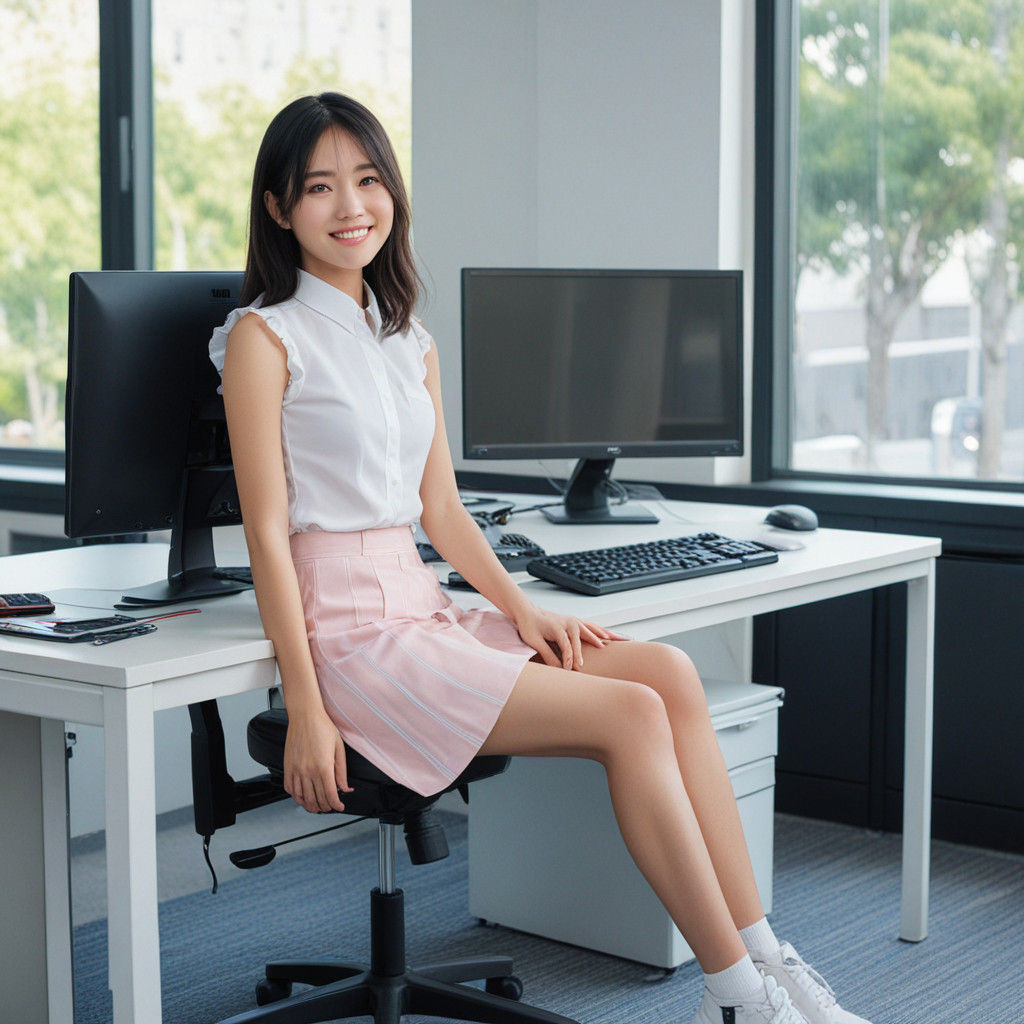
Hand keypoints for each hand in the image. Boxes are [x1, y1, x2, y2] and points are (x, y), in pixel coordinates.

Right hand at [283, 707, 354, 812]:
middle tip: (330, 807)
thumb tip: (345, 787)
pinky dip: (296, 797)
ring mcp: (296, 770)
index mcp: (323, 766)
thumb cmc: (322, 727)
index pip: (330, 795)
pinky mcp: (287, 767)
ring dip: (310, 806)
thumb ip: (341, 771)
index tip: (339, 807)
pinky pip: (289, 788)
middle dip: (325, 807)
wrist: (305, 715)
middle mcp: (308, 770)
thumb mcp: (338, 747)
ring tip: (317, 806)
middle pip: (317, 799)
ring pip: (302, 798)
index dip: (336, 805)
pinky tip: (302, 797)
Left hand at [513, 603, 628, 670]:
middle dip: (593, 646)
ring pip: (594, 629)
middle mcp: (568, 622)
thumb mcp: (534, 642)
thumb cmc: (530, 627)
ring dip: (608, 635)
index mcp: (557, 626)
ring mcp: (574, 621)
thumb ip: (547, 655)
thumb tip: (558, 669)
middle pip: (584, 636)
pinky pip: (592, 627)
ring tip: (623, 640)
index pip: (567, 645)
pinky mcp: (575, 622)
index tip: (572, 669)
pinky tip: (611, 637)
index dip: (570, 657)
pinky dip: (603, 632)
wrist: (528, 613)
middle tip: (605, 657)